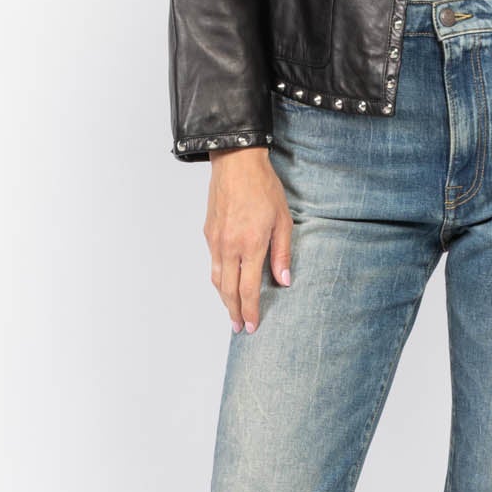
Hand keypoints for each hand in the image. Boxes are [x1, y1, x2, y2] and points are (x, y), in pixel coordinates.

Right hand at [205, 148, 291, 331]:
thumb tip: (283, 280)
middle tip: (240, 327)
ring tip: (232, 311)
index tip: (252, 326)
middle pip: (228, 290)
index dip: (251, 311)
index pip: (248, 289)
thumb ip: (282, 253)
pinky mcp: (209, 233)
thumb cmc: (263, 188)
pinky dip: (218, 279)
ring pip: (216, 279)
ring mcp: (216, 240)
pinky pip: (212, 263)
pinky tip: (225, 283)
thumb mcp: (283, 220)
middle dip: (234, 312)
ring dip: (224, 299)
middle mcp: (229, 247)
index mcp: (250, 245)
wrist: (236, 163)